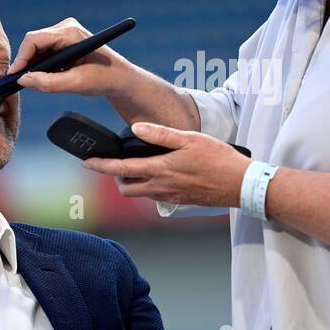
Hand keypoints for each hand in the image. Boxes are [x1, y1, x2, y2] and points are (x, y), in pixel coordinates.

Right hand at [9, 17, 135, 98]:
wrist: (119, 77)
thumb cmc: (103, 78)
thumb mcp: (76, 83)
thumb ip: (48, 83)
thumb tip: (23, 80)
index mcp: (71, 33)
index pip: (35, 39)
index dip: (22, 57)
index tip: (15, 75)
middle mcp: (66, 27)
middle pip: (33, 42)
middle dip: (27, 62)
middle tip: (23, 82)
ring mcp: (64, 32)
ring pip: (37, 47)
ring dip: (35, 64)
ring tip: (40, 81)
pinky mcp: (63, 39)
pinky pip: (43, 50)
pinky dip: (42, 64)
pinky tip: (50, 75)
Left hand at [82, 122, 250, 207]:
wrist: (241, 185)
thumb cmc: (219, 159)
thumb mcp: (189, 139)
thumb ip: (161, 134)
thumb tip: (135, 128)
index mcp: (161, 169)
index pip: (122, 169)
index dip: (102, 166)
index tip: (88, 162)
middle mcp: (162, 187)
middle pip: (126, 188)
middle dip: (116, 178)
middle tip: (115, 164)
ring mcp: (171, 197)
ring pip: (141, 194)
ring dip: (133, 183)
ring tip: (137, 167)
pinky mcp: (181, 201)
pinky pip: (156, 196)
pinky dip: (150, 187)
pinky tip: (160, 175)